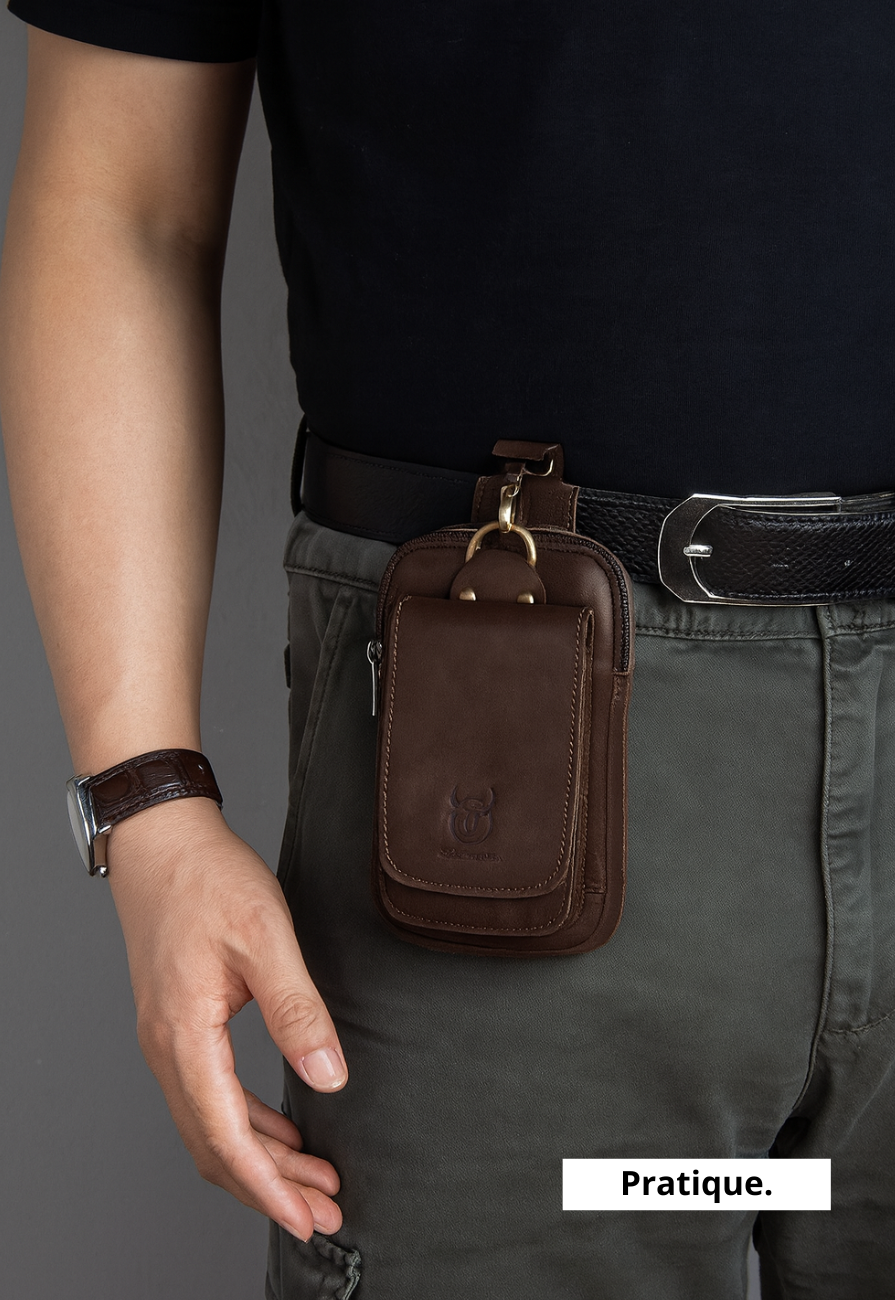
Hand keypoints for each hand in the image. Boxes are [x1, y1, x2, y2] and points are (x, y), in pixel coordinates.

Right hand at [106, 797, 346, 1240]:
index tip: (306, 1218)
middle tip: (324, 1212)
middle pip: (216, 1145)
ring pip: (212, 1125)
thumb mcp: (265, 937)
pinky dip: (247, 1124)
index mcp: (185, 1035)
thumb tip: (329, 1078)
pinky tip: (282, 1131)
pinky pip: (210, 1096)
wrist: (162, 840)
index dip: (268, 1186)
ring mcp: (168, 1038)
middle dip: (270, 1187)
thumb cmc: (208, 879)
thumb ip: (297, 1009)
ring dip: (261, 1159)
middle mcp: (167, 1048)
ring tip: (314, 1182)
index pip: (225, 1136)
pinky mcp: (179, 1024)